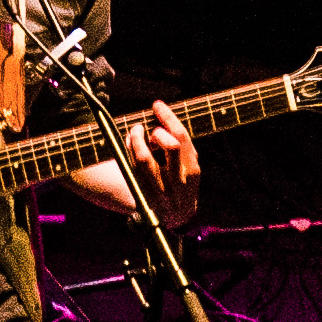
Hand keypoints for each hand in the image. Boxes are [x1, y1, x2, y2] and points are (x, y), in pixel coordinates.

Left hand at [115, 103, 198, 222]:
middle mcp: (179, 182)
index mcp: (193, 170)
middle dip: (158, 132)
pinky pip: (132, 167)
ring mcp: (161, 191)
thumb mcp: (187, 164)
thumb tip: (159, 111)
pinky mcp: (144, 195)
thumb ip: (178, 143)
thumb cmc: (180, 182)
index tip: (157, 105)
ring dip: (137, 140)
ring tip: (136, 132)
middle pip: (171, 146)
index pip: (182, 138)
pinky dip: (129, 150)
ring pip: (145, 158)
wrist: (176, 217)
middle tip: (150, 131)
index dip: (168, 118)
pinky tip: (130, 143)